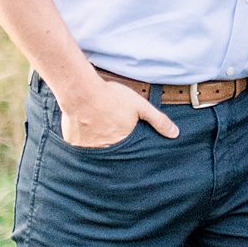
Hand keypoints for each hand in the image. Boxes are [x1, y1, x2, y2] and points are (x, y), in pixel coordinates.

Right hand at [57, 72, 177, 148]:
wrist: (80, 90)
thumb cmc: (111, 97)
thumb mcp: (140, 106)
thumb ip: (158, 120)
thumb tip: (175, 133)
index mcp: (122, 144)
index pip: (129, 156)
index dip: (129, 150)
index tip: (128, 145)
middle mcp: (104, 151)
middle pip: (111, 153)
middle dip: (113, 146)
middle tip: (111, 133)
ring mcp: (86, 149)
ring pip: (94, 151)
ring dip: (98, 144)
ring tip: (98, 129)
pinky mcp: (72, 143)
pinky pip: (79, 146)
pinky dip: (82, 139)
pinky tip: (84, 127)